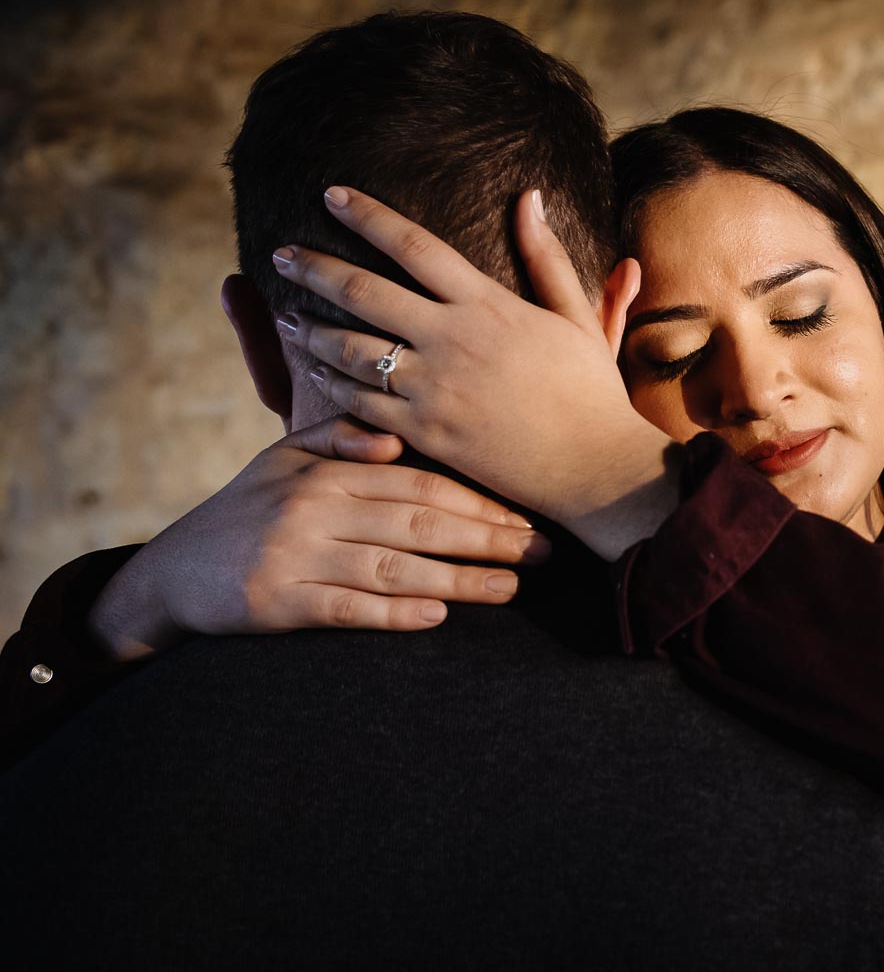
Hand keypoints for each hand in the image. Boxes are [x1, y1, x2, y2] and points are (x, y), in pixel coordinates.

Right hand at [87, 416, 549, 661]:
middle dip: (488, 538)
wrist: (173, 574)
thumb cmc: (248, 511)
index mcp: (327, 472)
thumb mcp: (283, 460)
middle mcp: (314, 509)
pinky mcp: (277, 603)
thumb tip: (393, 434)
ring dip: (458, 580)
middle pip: (418, 523)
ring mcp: (296, 557)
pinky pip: (346, 608)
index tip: (528, 514)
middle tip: (543, 552)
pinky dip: (394, 612)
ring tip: (510, 589)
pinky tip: (437, 616)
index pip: (419, 483)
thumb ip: (337, 436)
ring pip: (393, 567)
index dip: (478, 500)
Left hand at [271, 186, 682, 559]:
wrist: (593, 466)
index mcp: (487, 305)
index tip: (330, 195)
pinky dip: (331, 383)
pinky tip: (315, 371)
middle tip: (281, 254)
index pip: (413, 244)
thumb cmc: (591, 392)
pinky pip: (361, 402)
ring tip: (288, 315)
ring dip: (310, 328)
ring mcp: (433, 389)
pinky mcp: (425, 433)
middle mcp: (451, 340)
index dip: (366, 215)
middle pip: (363, 290)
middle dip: (314, 267)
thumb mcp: (576, 316)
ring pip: (350, 349)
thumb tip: (530, 197)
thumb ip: (547, 257)